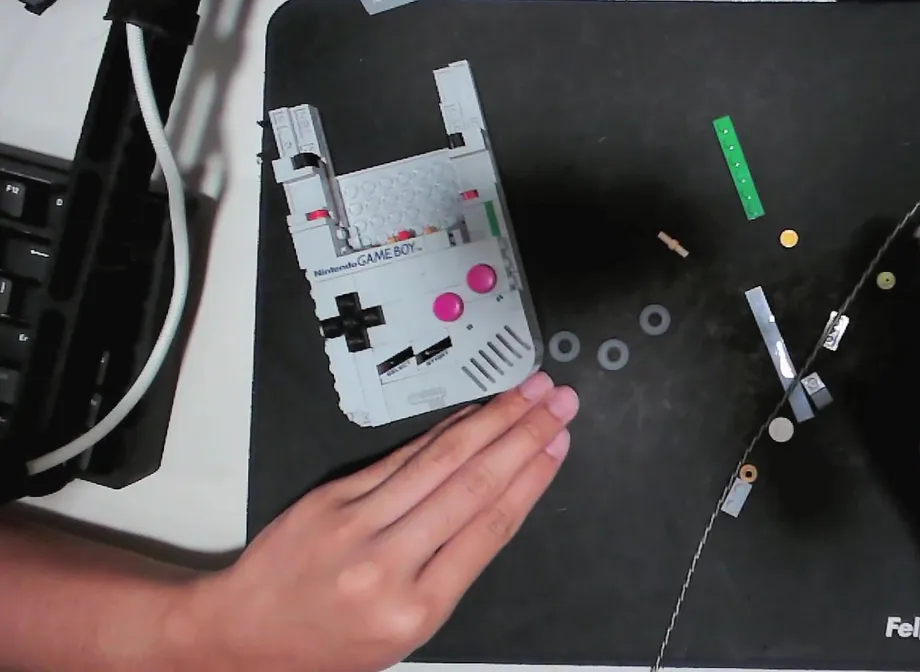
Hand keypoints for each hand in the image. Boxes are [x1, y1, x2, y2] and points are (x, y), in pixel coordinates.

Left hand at [163, 372, 576, 671]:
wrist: (246, 631)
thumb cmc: (331, 641)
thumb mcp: (406, 630)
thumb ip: (452, 566)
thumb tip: (503, 495)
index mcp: (415, 609)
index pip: (489, 528)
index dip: (530, 477)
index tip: (558, 444)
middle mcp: (386, 565)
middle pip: (471, 485)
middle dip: (523, 435)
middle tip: (557, 402)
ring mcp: (355, 525)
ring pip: (439, 460)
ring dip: (491, 420)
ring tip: (527, 393)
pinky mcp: (332, 497)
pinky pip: (400, 456)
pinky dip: (443, 430)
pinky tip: (472, 412)